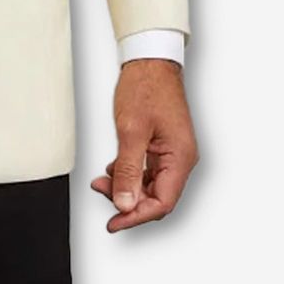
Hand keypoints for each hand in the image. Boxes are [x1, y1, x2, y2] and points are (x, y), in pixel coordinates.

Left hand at [91, 58, 197, 232]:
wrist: (150, 61)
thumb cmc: (146, 88)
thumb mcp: (131, 131)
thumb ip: (127, 170)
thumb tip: (124, 203)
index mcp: (180, 158)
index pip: (162, 202)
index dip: (136, 216)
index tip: (114, 222)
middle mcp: (181, 158)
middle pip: (157, 197)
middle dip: (128, 201)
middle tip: (102, 194)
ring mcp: (174, 152)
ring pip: (151, 184)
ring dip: (127, 187)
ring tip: (102, 181)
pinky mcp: (164, 145)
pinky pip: (149, 170)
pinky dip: (130, 174)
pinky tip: (113, 170)